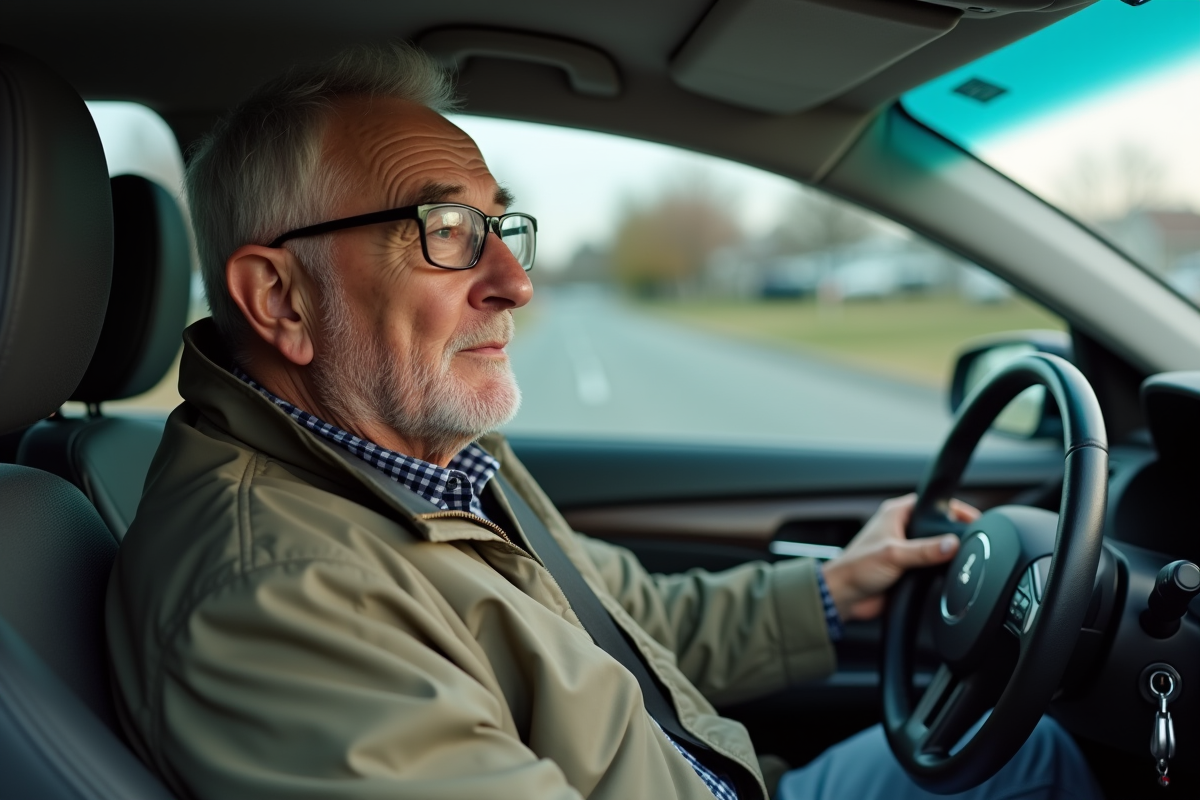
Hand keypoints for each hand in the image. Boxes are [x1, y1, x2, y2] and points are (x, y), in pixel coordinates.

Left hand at [820, 493, 978, 621]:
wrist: (845, 597)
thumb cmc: (856, 569)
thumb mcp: (894, 555)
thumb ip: (925, 550)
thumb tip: (952, 544)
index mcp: (896, 513)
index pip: (932, 504)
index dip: (953, 510)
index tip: (973, 519)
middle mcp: (902, 528)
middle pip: (938, 527)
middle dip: (953, 534)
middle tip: (971, 541)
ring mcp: (907, 549)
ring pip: (936, 548)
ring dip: (946, 554)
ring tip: (960, 559)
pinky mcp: (909, 568)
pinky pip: (932, 566)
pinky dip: (940, 570)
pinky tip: (947, 575)